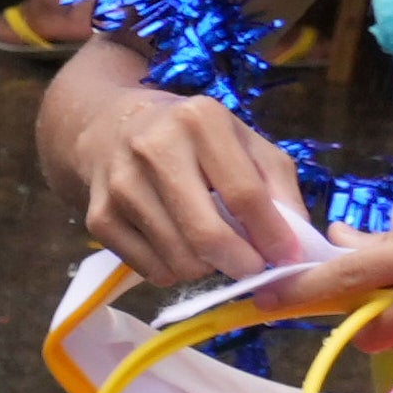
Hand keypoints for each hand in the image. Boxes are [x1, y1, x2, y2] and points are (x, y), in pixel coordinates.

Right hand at [60, 76, 325, 289]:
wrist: (112, 128)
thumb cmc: (195, 139)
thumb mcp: (247, 145)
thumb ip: (278, 189)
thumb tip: (294, 247)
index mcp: (200, 121)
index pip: (244, 194)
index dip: (272, 236)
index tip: (289, 260)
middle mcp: (153, 148)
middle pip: (206, 234)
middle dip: (240, 264)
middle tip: (253, 269)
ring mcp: (121, 185)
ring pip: (179, 259)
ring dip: (207, 268)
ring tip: (213, 250)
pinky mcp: (98, 217)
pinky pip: (150, 269)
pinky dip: (174, 271)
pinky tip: (179, 248)